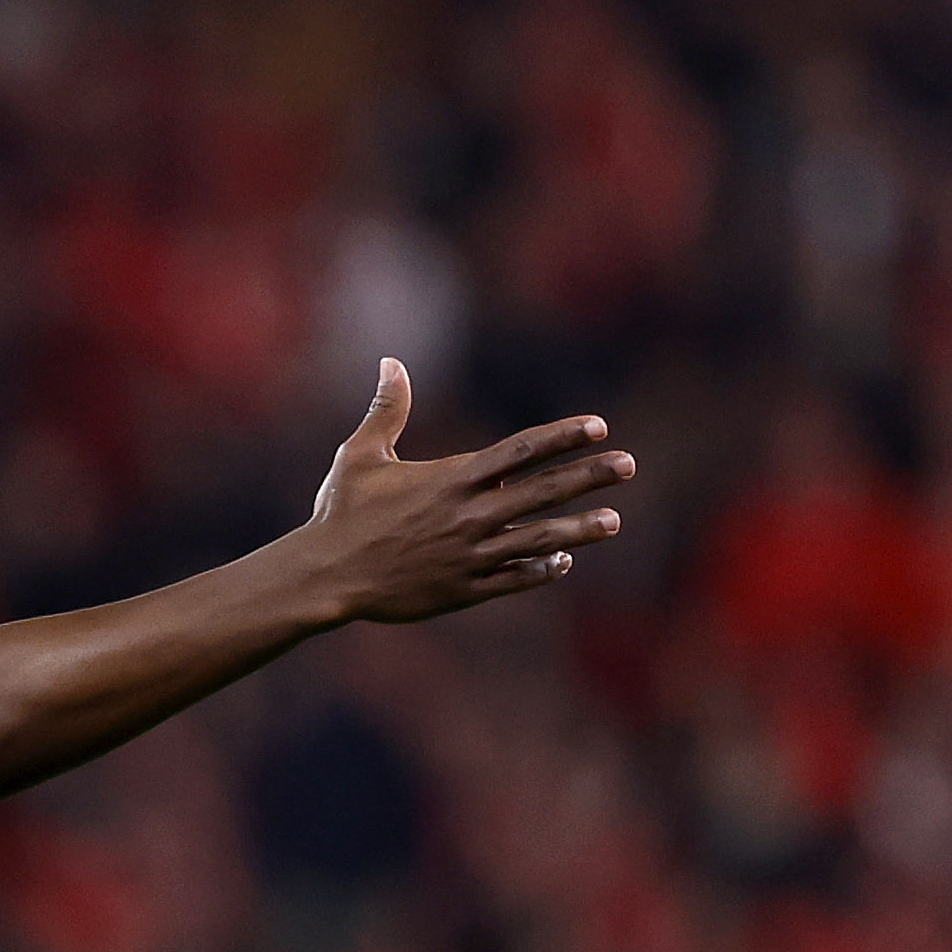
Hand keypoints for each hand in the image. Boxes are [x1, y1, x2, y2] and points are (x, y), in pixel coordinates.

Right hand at [297, 362, 629, 624]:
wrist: (324, 576)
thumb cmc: (340, 513)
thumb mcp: (360, 454)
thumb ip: (387, 409)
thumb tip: (390, 361)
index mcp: (451, 479)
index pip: (521, 451)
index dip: (562, 437)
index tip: (598, 427)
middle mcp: (468, 515)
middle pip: (542, 492)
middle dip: (589, 477)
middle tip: (628, 466)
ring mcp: (468, 555)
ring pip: (537, 540)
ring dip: (579, 530)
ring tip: (613, 522)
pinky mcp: (461, 590)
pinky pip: (511, 580)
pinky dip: (540, 571)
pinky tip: (564, 561)